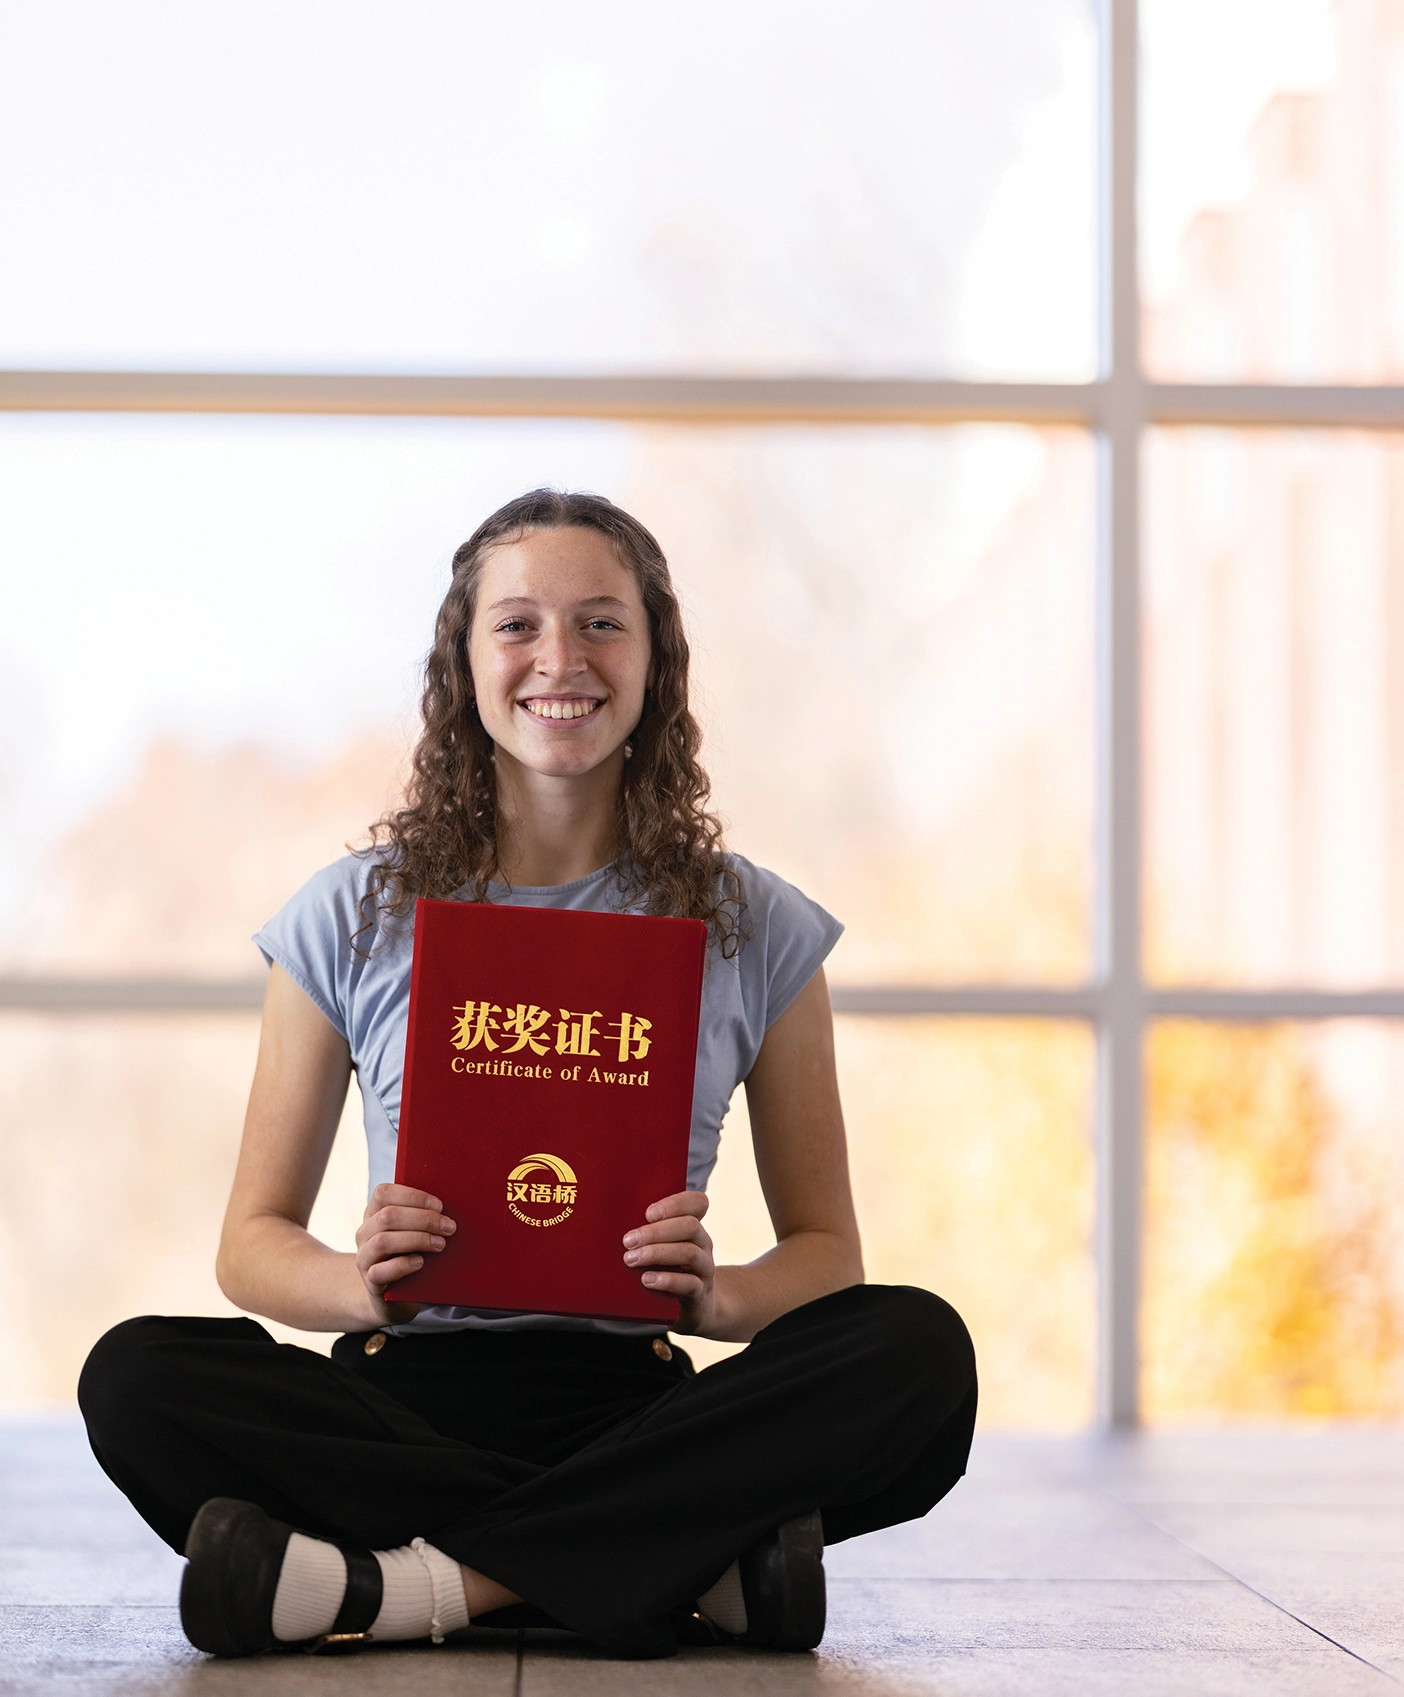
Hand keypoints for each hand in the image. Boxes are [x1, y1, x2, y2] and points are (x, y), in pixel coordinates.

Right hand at [355, 1183, 455, 1318]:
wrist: (392, 1298)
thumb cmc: (409, 1256)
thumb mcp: (413, 1232)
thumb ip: (422, 1217)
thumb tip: (448, 1209)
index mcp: (373, 1213)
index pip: (384, 1193)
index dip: (413, 1196)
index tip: (440, 1205)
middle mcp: (364, 1233)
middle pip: (388, 1216)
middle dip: (424, 1219)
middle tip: (449, 1227)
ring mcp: (364, 1258)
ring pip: (383, 1241)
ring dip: (417, 1239)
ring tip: (440, 1244)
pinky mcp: (370, 1282)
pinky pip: (380, 1271)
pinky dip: (403, 1265)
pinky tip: (421, 1262)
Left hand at [623, 1191, 714, 1334]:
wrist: (692, 1308)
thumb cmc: (666, 1271)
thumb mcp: (661, 1248)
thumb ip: (646, 1234)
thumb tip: (610, 1223)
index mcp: (692, 1227)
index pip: (697, 1203)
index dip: (675, 1203)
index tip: (648, 1213)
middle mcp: (703, 1244)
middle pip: (690, 1226)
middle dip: (656, 1231)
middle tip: (628, 1241)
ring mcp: (704, 1268)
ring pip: (689, 1253)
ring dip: (657, 1253)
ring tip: (630, 1260)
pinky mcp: (700, 1294)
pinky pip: (689, 1284)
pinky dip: (666, 1280)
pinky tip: (646, 1280)